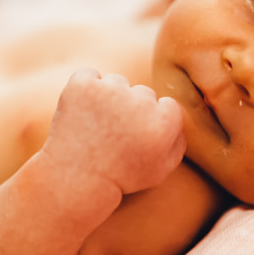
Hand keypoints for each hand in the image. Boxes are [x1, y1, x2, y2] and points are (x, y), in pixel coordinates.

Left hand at [43, 69, 185, 195]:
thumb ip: (178, 140)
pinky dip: (85, 90)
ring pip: (116, 83)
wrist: (75, 179)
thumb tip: (175, 110)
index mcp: (163, 122)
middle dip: (131, 109)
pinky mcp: (83, 85)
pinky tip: (82, 113)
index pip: (167, 105)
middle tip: (115, 135)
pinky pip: (89, 76)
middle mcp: (140, 102)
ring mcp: (110, 90)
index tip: (137, 138)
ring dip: (108, 98)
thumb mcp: (160, 170)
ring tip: (97, 127)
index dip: (152, 123)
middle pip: (142, 93)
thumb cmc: (120, 177)